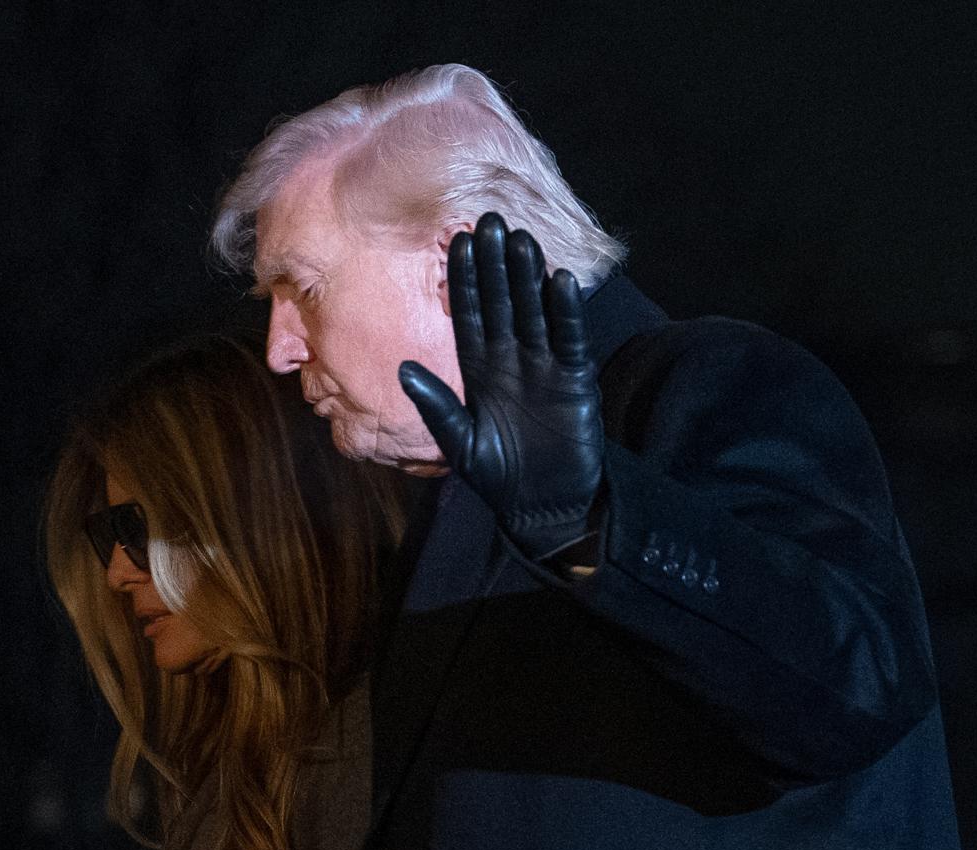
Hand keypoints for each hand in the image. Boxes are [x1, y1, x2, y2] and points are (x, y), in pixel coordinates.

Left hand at [398, 212, 605, 560]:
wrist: (542, 503)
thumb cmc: (497, 475)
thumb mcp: (459, 443)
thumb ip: (435, 405)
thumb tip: (401, 369)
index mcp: (478, 369)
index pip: (469, 314)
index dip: (463, 279)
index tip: (456, 241)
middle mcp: (510, 359)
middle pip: (502, 302)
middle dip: (495, 264)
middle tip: (490, 220)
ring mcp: (544, 365)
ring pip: (534, 311)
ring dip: (529, 276)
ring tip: (522, 238)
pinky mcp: (574, 379)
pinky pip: (568, 339)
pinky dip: (566, 311)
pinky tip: (561, 280)